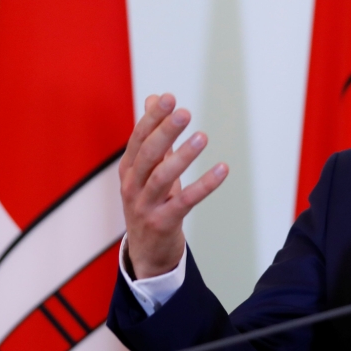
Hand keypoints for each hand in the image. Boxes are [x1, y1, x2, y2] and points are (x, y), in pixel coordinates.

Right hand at [119, 93, 227, 278]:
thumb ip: (153, 135)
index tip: (168, 98)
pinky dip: (204, 185)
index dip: (152, 118)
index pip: (138, 139)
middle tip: (184, 112)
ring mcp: (145, 206)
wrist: (147, 252)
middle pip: (147, 155)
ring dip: (183, 156)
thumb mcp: (147, 169)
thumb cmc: (150, 202)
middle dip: (165, 132)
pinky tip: (222, 170)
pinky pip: (185, 202)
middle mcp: (132, 186)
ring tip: (202, 137)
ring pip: (162, 178)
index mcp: (128, 170)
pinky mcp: (163, 223)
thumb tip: (153, 98)